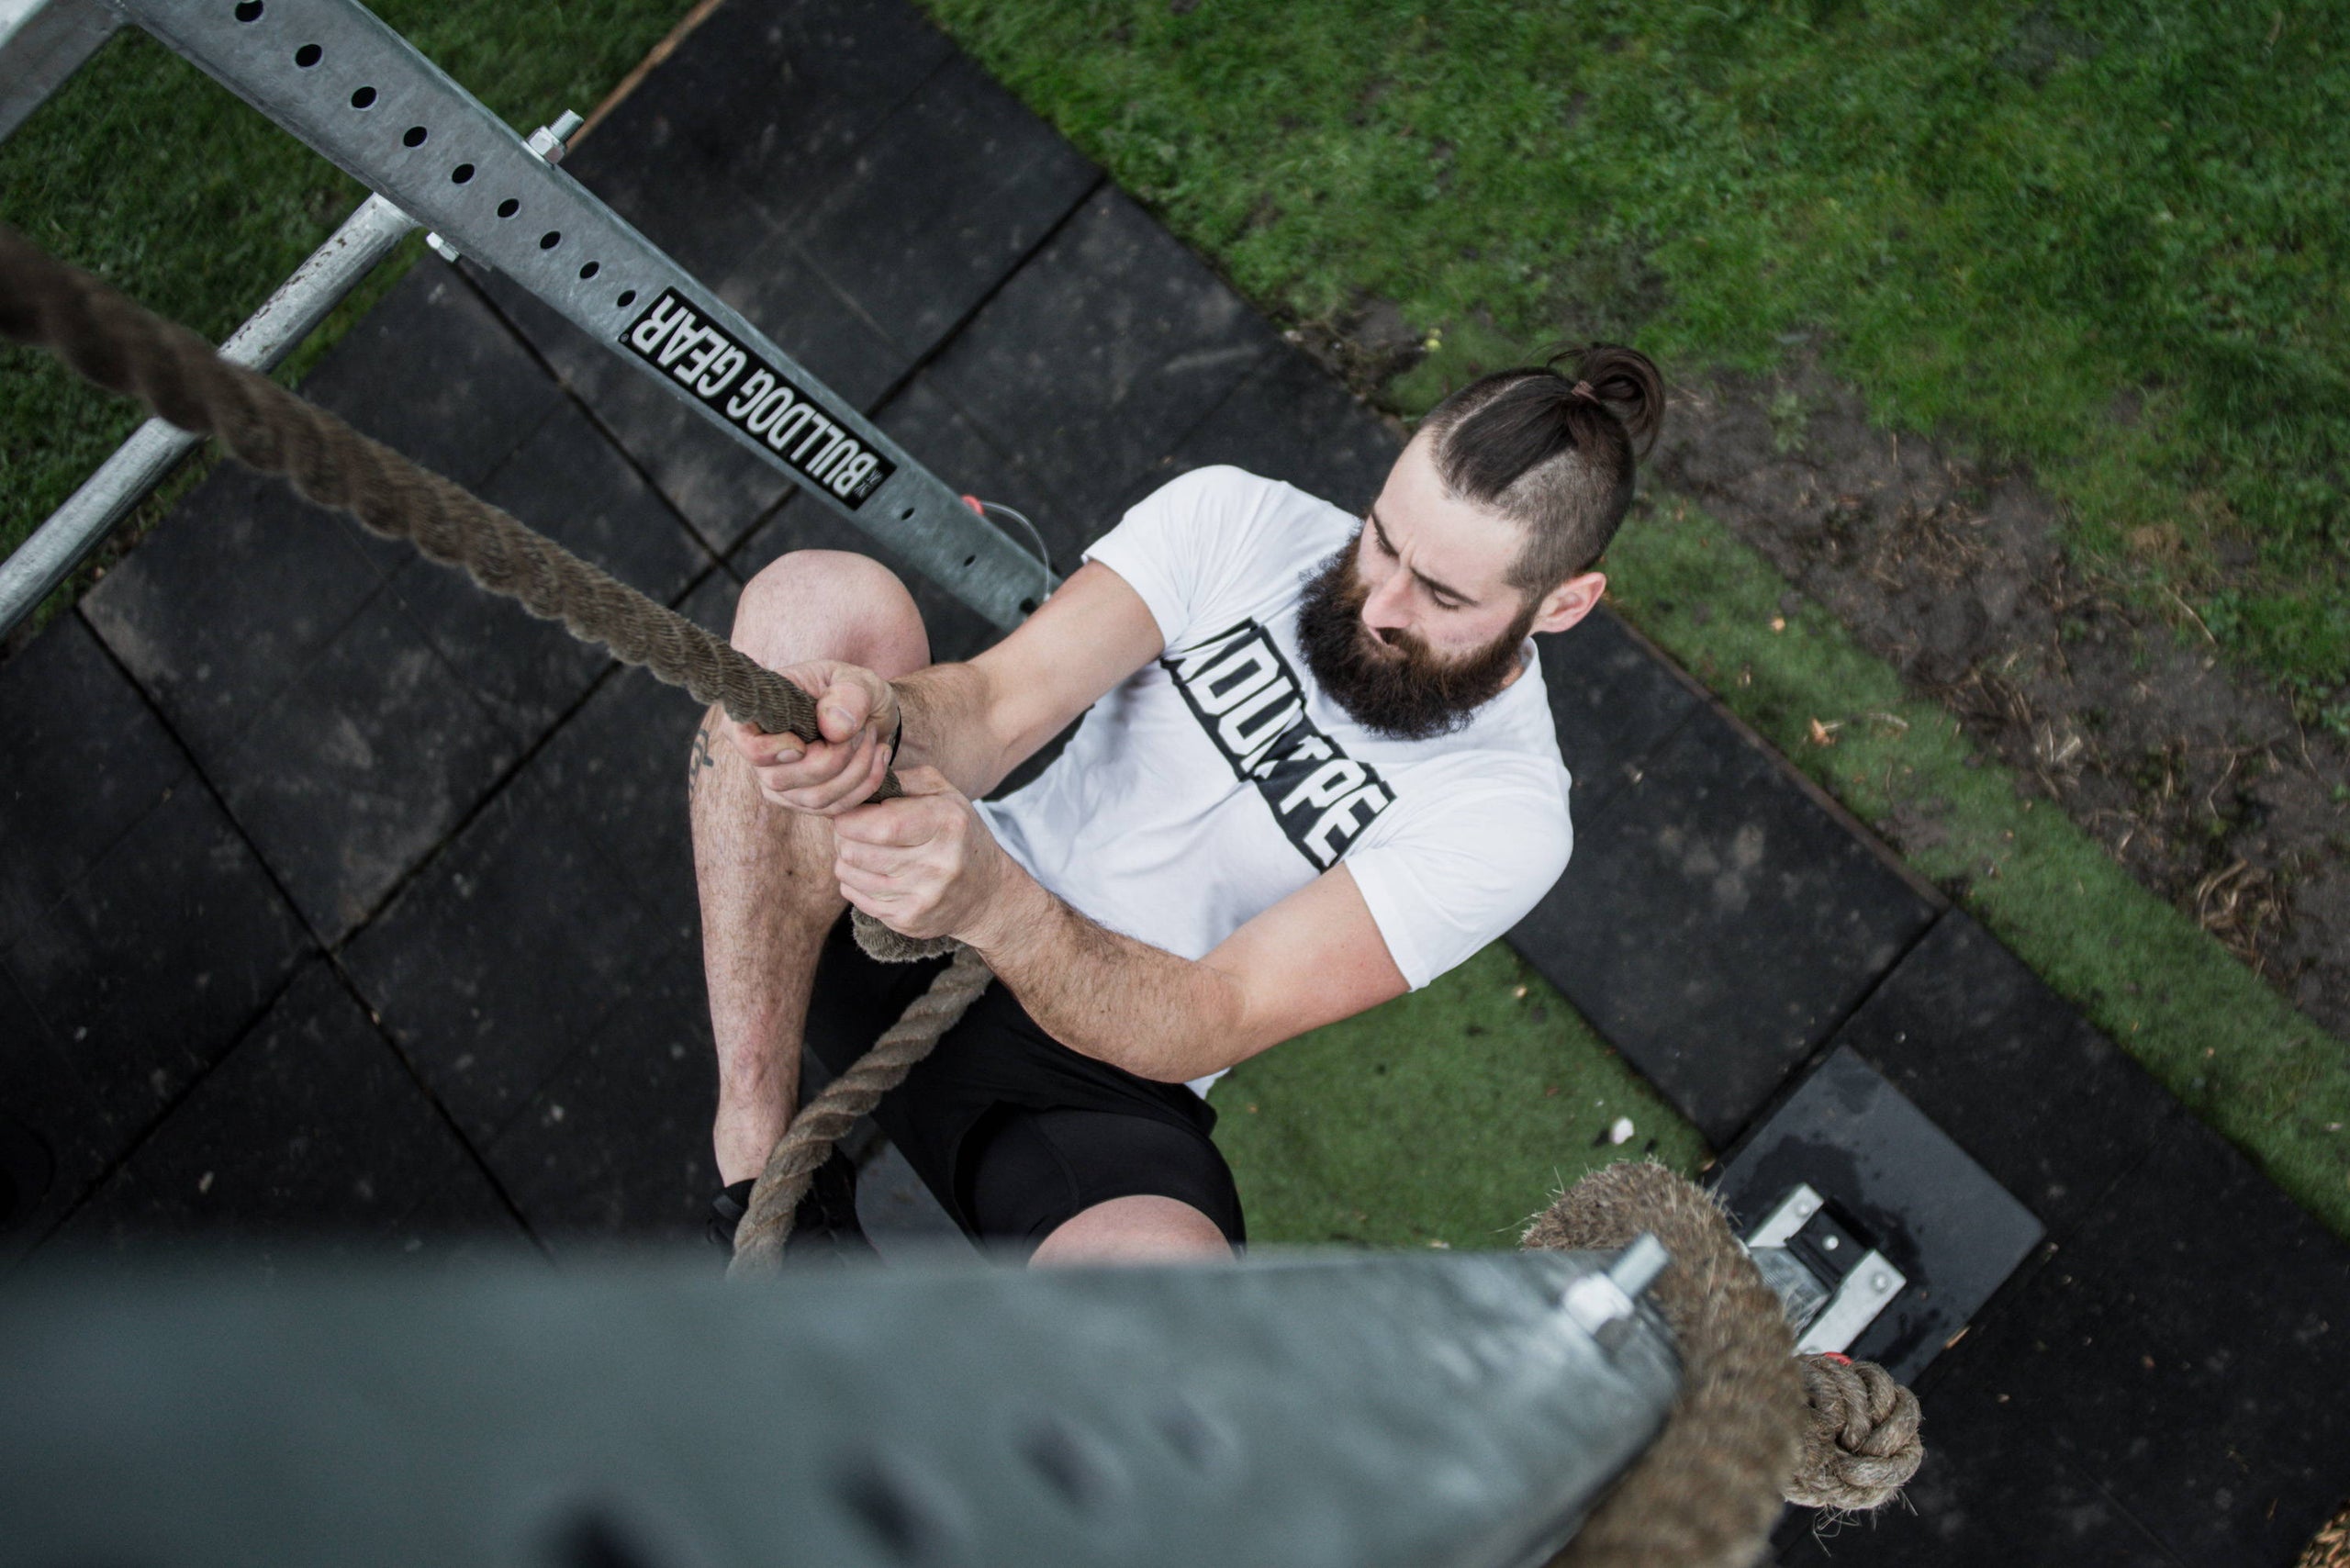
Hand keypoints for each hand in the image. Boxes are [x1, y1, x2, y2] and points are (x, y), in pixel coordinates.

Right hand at [727, 659, 899, 815]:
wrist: (872, 716)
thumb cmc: (855, 692)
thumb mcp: (858, 680)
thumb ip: (848, 695)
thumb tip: (834, 728)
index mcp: (761, 715)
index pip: (747, 746)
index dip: (771, 751)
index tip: (806, 741)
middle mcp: (763, 754)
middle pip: (780, 779)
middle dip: (834, 757)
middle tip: (863, 728)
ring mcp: (782, 783)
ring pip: (814, 797)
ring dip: (856, 769)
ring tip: (872, 738)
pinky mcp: (807, 802)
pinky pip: (834, 808)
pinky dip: (866, 784)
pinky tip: (879, 757)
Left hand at [830, 767, 1007, 940]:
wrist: (987, 893)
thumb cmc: (958, 835)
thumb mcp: (945, 795)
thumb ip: (905, 780)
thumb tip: (863, 778)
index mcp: (947, 824)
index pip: (881, 824)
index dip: (850, 817)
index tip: (848, 812)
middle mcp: (938, 862)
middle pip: (856, 850)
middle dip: (843, 836)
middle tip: (850, 830)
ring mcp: (923, 896)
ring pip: (849, 874)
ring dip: (846, 859)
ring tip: (862, 850)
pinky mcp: (909, 919)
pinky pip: (855, 897)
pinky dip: (854, 882)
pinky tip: (871, 874)